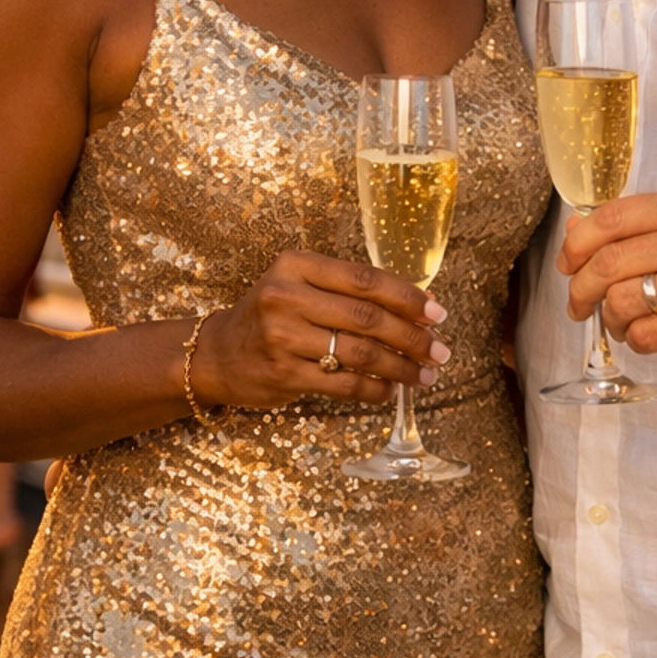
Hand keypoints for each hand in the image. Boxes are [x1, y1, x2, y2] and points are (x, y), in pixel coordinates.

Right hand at [188, 250, 450, 413]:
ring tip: (424, 375)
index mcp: (296, 265)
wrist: (217, 354)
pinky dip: (373, 390)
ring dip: (400, 367)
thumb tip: (419, 306)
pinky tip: (390, 392)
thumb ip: (349, 291)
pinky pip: (341, 384)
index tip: (438, 313)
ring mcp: (282, 336)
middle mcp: (286, 296)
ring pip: (359, 353)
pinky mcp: (283, 374)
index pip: (365, 279)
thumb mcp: (300, 286)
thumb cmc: (271, 317)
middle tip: (439, 352)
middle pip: (367, 317)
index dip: (408, 297)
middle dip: (412, 337)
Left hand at [559, 188, 656, 377]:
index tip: (567, 262)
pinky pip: (644, 335)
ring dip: (608, 318)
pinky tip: (646, 336)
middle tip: (576, 304)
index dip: (576, 243)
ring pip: (620, 301)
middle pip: (607, 262)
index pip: (611, 217)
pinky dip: (635, 340)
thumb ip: (647, 226)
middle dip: (579, 288)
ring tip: (618, 322)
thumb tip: (578, 230)